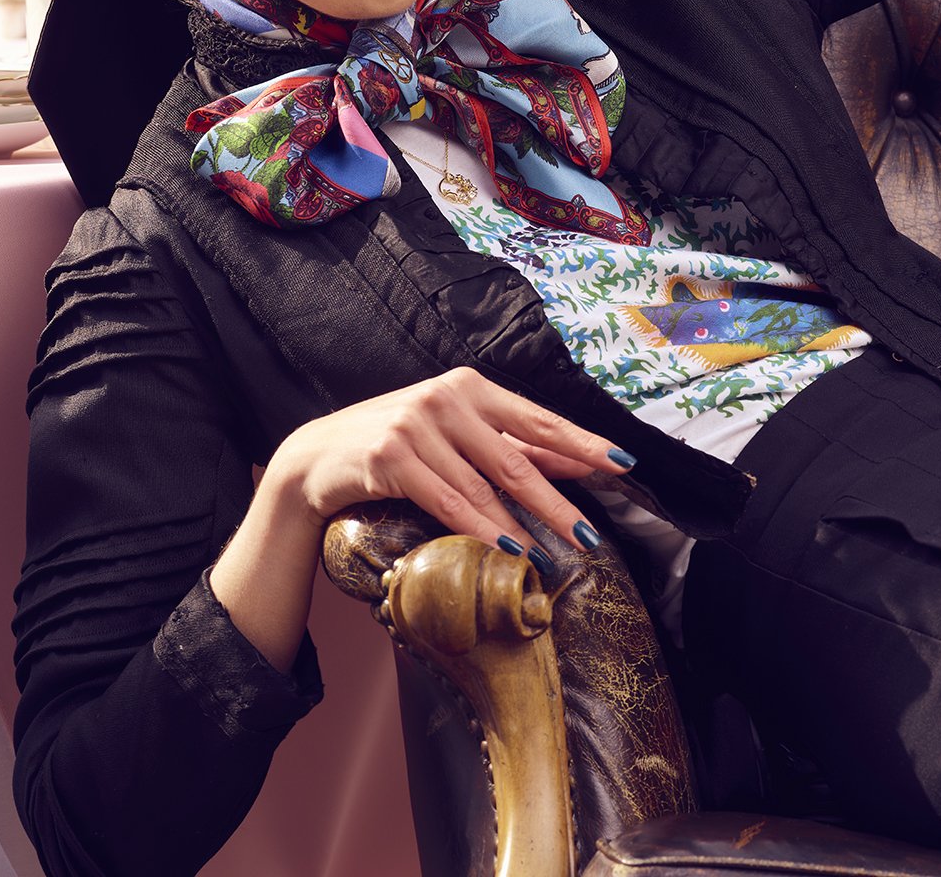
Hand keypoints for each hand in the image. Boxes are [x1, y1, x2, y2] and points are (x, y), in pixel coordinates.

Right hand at [266, 366, 632, 560]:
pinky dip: (479, 529)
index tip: (621, 462)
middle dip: (556, 502)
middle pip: (515, 459)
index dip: (581, 443)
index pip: (536, 419)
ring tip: (551, 555)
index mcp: (468, 386)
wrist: (318, 457)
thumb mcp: (453, 434)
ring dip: (520, 527)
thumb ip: (510, 446)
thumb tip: (576, 460)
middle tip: (590, 537)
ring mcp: (416, 425)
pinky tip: (504, 550)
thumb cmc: (395, 445)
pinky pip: (446, 502)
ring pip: (482, 487)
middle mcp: (444, 397)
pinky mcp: (390, 456)